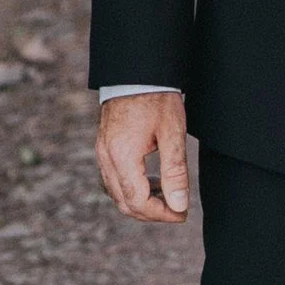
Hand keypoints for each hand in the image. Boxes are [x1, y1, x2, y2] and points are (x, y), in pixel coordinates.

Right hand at [98, 90, 190, 225]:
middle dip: (152, 212)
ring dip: (140, 201)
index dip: (161, 213)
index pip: (138, 202)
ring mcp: (102, 152)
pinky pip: (112, 180)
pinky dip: (130, 189)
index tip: (182, 213)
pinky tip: (149, 181)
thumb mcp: (172, 134)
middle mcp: (106, 158)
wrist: (136, 70)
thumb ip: (175, 172)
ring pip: (116, 193)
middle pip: (124, 203)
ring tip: (167, 194)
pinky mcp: (103, 147)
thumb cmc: (157, 97)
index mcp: (122, 156)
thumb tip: (179, 205)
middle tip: (177, 209)